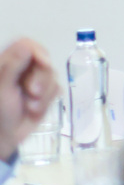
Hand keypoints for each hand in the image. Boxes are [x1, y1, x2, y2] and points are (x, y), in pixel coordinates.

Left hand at [0, 39, 55, 163]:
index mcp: (7, 63)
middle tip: (33, 93)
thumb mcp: (3, 89)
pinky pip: (57, 89)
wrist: (3, 139)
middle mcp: (22, 69)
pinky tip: (35, 110)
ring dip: (44, 94)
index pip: (27, 45)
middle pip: (43, 61)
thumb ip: (13, 66)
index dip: (38, 52)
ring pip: (52, 75)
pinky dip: (48, 101)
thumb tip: (27, 45)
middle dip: (41, 78)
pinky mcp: (45, 93)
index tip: (43, 63)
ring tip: (31, 107)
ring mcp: (35, 81)